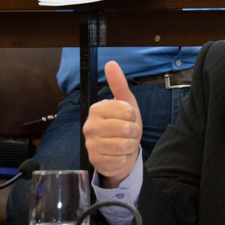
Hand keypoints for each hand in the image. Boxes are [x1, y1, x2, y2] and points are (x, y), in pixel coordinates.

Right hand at [82, 61, 141, 187]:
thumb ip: (119, 83)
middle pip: (126, 128)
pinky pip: (121, 158)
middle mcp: (90, 126)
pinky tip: (119, 154)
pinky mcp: (96, 161)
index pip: (126, 110)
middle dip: (134, 131)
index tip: (128, 117)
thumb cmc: (123, 125)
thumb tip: (111, 63)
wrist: (119, 151)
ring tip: (124, 142)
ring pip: (124, 144)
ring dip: (130, 144)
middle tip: (128, 132)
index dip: (132, 115)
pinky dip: (125, 157)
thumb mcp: (125, 103)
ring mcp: (91, 144)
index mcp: (97, 109)